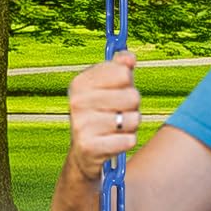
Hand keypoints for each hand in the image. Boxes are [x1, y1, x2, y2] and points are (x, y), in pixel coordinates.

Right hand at [66, 51, 141, 181]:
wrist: (85, 152)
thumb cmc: (102, 113)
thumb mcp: (108, 87)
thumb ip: (120, 67)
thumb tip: (129, 57)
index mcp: (80, 82)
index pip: (123, 72)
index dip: (127, 82)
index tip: (117, 90)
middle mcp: (77, 102)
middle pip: (132, 96)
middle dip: (132, 107)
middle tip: (117, 113)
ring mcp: (82, 125)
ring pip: (133, 119)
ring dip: (131, 126)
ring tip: (115, 128)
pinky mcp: (90, 147)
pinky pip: (129, 140)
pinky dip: (127, 142)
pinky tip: (113, 141)